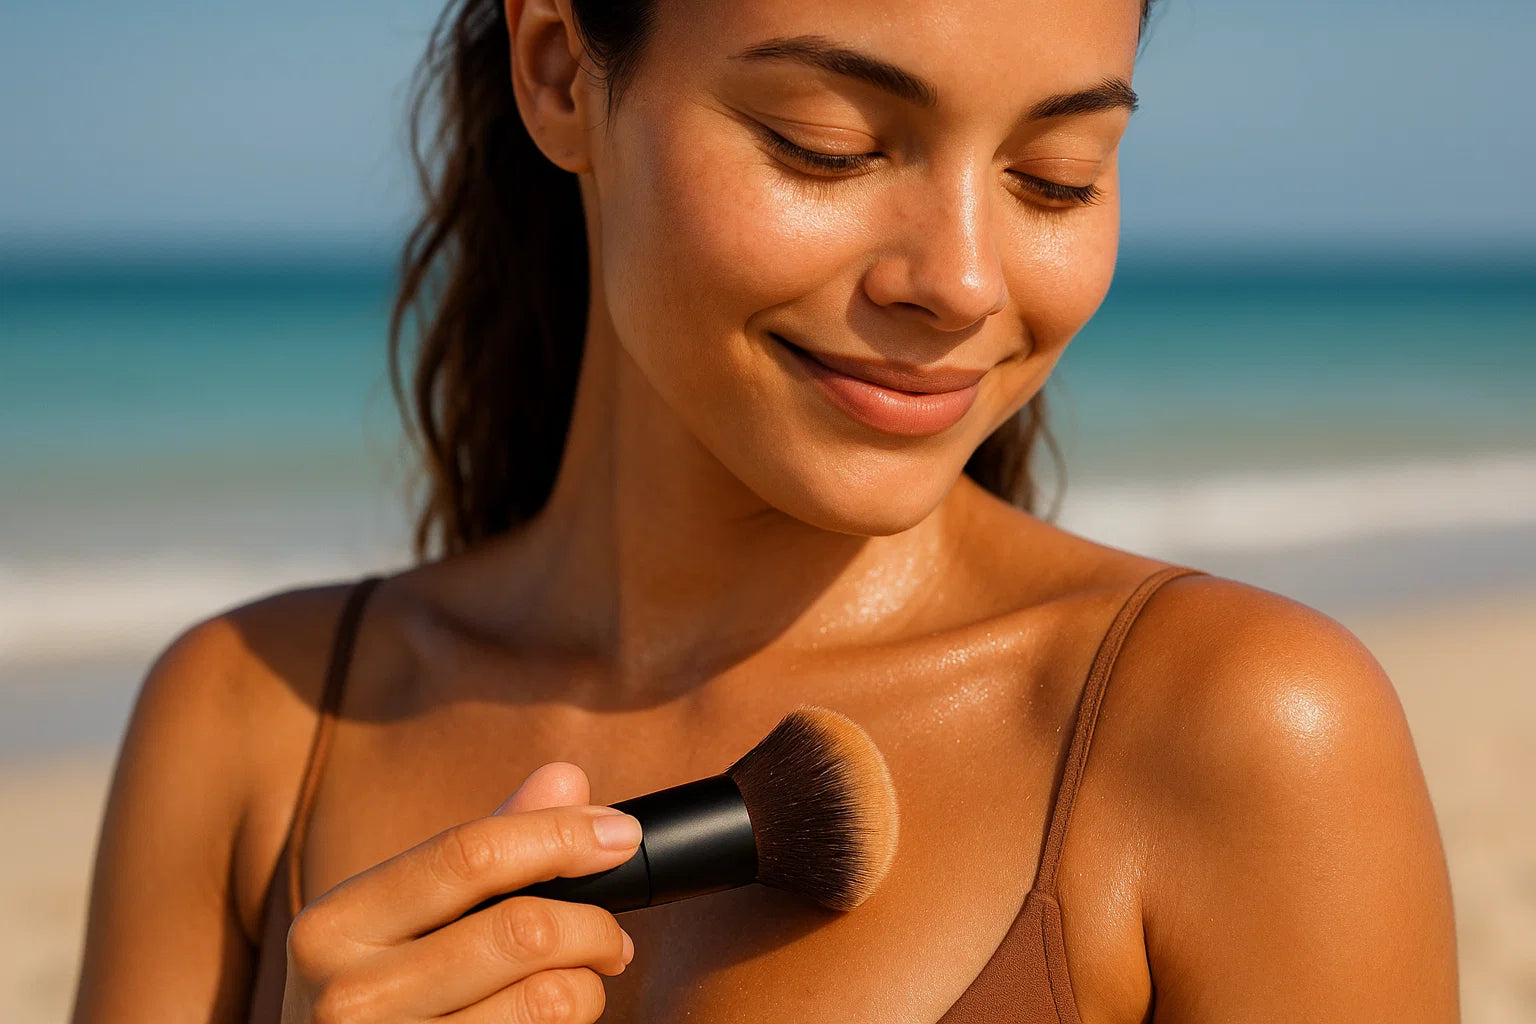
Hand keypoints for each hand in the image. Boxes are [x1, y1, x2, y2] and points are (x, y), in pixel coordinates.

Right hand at [280, 762, 639, 1022]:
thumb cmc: (376, 999)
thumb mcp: (401, 922)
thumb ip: (482, 853)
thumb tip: (564, 781)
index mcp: (334, 925)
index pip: (469, 855)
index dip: (559, 835)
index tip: (619, 832)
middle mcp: (349, 997)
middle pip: (523, 930)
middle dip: (594, 925)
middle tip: (612, 939)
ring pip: (547, 998)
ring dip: (588, 986)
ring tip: (581, 986)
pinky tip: (549, 1021)